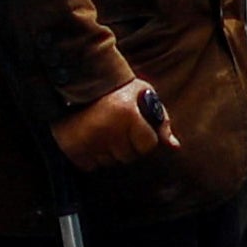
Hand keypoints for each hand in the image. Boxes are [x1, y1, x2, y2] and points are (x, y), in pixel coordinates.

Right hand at [51, 79, 169, 172]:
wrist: (79, 81)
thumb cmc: (118, 89)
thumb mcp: (145, 96)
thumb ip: (161, 121)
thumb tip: (174, 147)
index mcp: (128, 115)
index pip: (148, 146)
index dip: (145, 138)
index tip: (136, 127)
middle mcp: (108, 129)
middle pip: (129, 157)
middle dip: (128, 146)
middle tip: (118, 128)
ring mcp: (88, 140)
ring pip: (110, 162)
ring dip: (109, 152)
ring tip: (103, 132)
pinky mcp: (72, 148)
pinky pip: (90, 166)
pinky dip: (91, 157)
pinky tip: (90, 139)